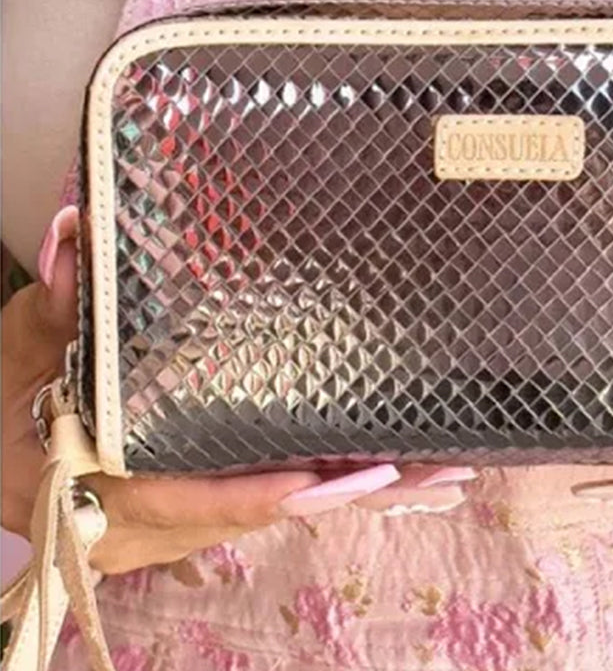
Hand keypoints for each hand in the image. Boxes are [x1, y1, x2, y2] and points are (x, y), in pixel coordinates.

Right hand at [1, 209, 474, 574]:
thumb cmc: (6, 396)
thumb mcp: (20, 344)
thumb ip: (57, 300)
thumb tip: (83, 229)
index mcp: (85, 486)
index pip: (174, 496)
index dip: (245, 492)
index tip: (317, 475)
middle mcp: (130, 528)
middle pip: (240, 515)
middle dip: (324, 493)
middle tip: (409, 463)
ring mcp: (162, 533)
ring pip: (256, 517)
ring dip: (333, 493)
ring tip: (420, 466)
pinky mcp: (184, 521)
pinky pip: (253, 507)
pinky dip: (311, 487)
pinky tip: (376, 466)